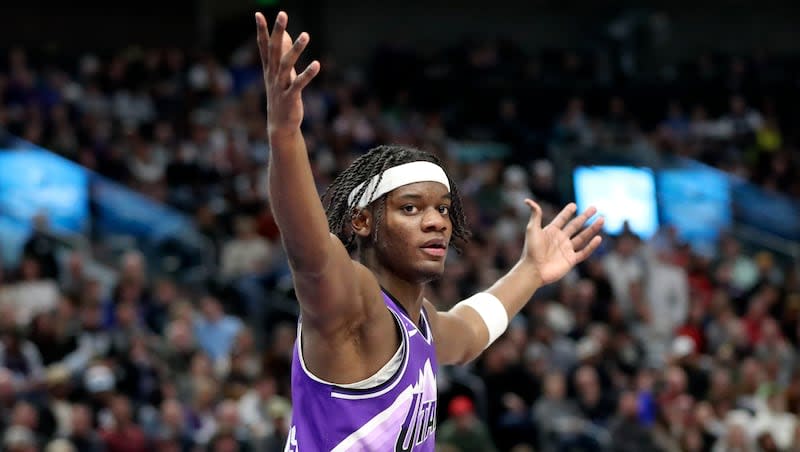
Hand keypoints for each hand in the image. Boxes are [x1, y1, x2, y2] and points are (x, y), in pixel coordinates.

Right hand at [255, 11, 319, 136]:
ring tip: (306, 34)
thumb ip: (280, 54)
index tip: (259, 14)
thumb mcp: (279, 74)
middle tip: (283, 14)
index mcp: (269, 69)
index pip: (263, 46)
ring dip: (295, 49)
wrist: (279, 125)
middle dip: (277, 31)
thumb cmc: (281, 96)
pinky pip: (299, 83)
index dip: (261, 30)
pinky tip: (317, 64)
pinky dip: (308, 74)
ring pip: (286, 64)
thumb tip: (283, 35)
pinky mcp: (290, 97)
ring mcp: (280, 86)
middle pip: (274, 50)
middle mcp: (273, 75)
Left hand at [521, 200, 602, 284]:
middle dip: (585, 217)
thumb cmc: (531, 250)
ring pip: (583, 237)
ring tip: (602, 219)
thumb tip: (528, 200)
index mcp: (551, 231)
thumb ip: (535, 215)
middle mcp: (560, 239)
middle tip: (594, 208)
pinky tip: (598, 238)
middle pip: (575, 226)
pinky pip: (584, 252)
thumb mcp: (532, 229)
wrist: (533, 270)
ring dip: (592, 228)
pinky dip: (592, 246)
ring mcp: (566, 249)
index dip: (567, 212)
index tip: (573, 205)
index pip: (562, 219)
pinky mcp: (571, 260)